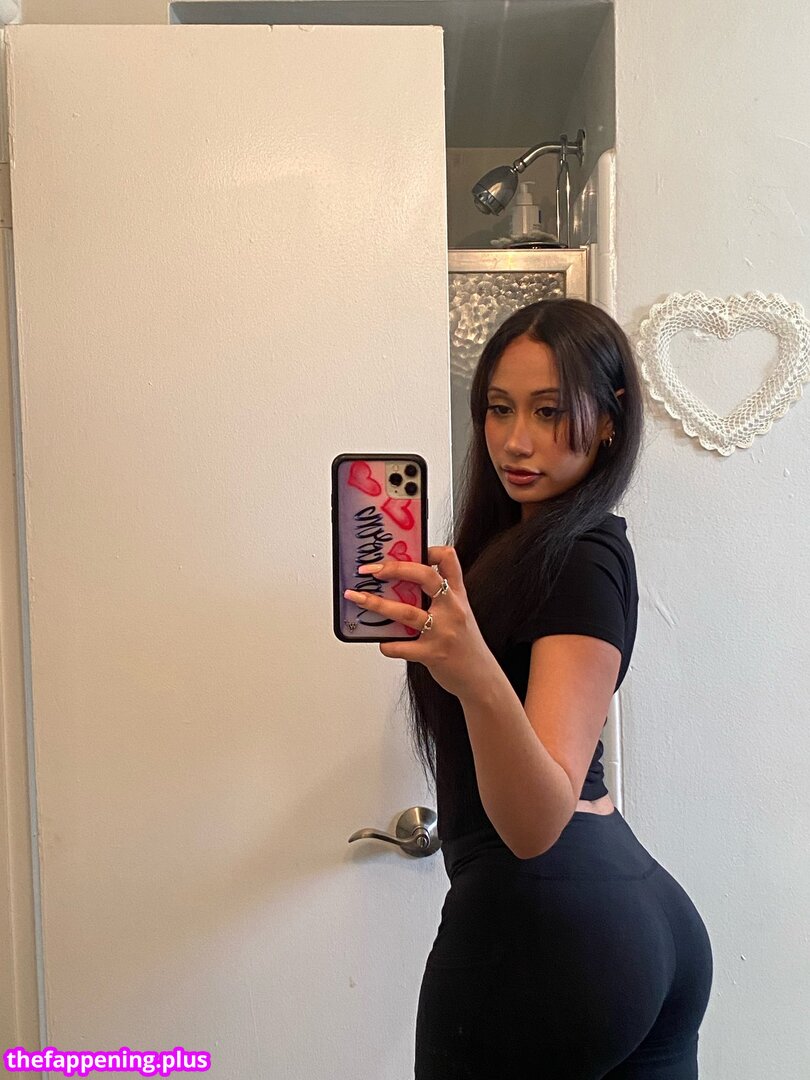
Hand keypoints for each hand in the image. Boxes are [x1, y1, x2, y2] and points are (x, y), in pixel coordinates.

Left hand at [343, 545, 493, 698]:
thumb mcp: (458, 613)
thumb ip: (437, 598)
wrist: (480, 677)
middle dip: (394, 568)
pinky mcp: (433, 654)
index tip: (408, 550)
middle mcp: (452, 609)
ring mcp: (443, 631)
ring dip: (377, 603)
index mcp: (458, 595)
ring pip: (406, 611)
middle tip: (371, 570)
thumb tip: (399, 585)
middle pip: (425, 576)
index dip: (428, 549)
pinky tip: (382, 641)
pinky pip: (402, 647)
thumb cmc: (464, 644)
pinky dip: (388, 644)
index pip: (448, 559)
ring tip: (357, 597)